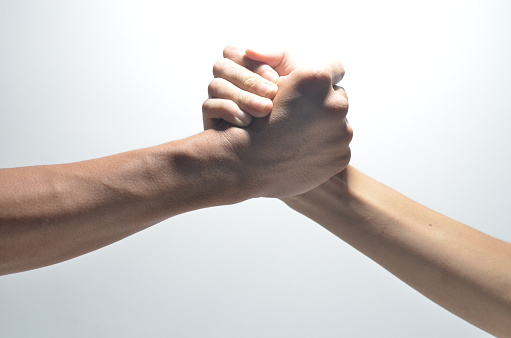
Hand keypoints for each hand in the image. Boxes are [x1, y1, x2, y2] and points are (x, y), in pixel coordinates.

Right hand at [203, 46, 351, 198]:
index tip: (310, 89)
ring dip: (323, 128)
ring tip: (299, 136)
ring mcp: (341, 133)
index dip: (321, 79)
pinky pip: (337, 148)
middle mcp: (336, 104)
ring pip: (339, 124)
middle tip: (300, 115)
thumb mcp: (266, 83)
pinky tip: (302, 152)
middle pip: (337, 98)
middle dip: (322, 105)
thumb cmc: (250, 121)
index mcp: (317, 80)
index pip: (335, 68)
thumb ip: (290, 69)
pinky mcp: (340, 157)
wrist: (245, 165)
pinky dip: (323, 150)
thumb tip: (307, 68)